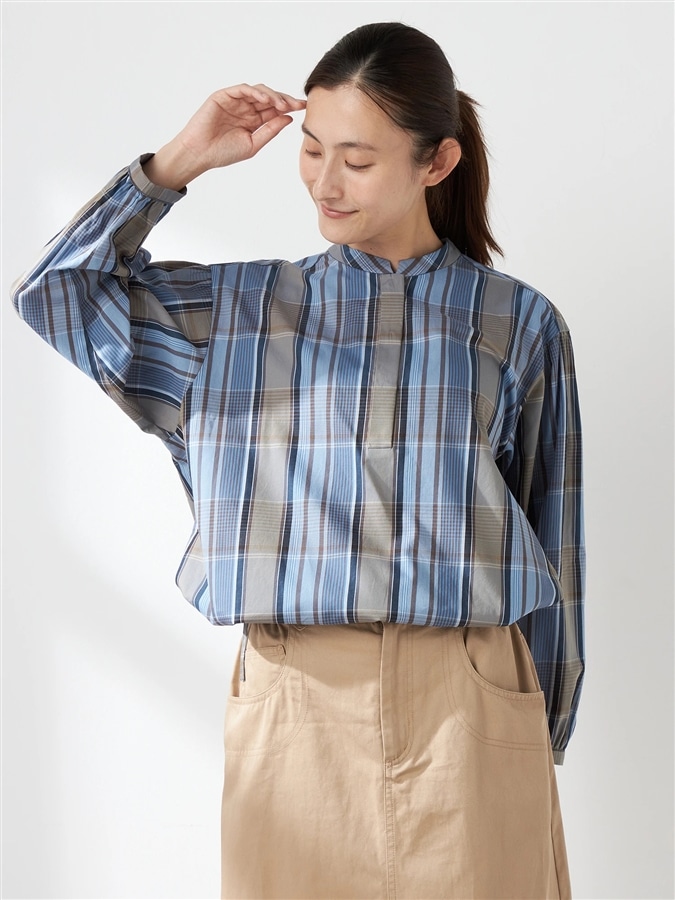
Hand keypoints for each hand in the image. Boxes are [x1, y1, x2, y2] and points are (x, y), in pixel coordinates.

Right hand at [143, 84, 305, 189]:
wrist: (199, 154)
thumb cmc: (223, 153)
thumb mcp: (253, 144)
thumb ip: (270, 131)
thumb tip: (289, 118)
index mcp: (253, 120)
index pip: (275, 110)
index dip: (290, 107)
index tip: (306, 109)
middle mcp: (246, 108)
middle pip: (270, 98)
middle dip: (286, 100)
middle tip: (299, 105)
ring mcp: (235, 101)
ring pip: (259, 91)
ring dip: (273, 96)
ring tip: (283, 105)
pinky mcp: (223, 95)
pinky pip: (242, 89)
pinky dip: (255, 92)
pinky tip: (266, 100)